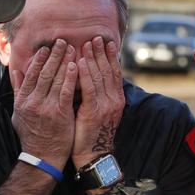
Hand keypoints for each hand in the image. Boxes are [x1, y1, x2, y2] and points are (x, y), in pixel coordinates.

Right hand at [11, 39, 77, 169]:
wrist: (41, 157)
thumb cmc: (31, 135)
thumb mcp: (18, 113)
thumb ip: (19, 90)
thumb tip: (15, 71)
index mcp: (22, 101)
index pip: (30, 74)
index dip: (39, 59)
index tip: (46, 48)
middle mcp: (33, 102)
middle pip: (44, 73)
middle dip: (54, 55)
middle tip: (62, 41)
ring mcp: (46, 107)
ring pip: (56, 79)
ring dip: (64, 61)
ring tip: (71, 48)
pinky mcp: (60, 113)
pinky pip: (66, 90)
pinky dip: (70, 76)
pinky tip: (75, 65)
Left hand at [72, 37, 124, 168]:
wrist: (93, 156)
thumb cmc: (91, 134)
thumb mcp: (99, 112)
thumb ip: (98, 95)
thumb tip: (92, 78)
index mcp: (117, 100)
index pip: (114, 73)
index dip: (110, 57)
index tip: (107, 42)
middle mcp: (114, 100)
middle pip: (107, 71)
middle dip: (101, 53)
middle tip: (96, 37)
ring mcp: (105, 106)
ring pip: (98, 76)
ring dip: (92, 58)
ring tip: (87, 44)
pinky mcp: (93, 112)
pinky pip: (88, 88)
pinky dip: (84, 74)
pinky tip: (78, 63)